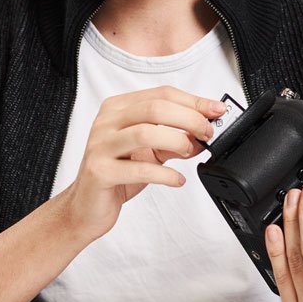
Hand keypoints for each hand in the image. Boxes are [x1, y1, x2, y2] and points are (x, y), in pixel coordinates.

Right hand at [61, 86, 226, 242]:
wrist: (85, 207)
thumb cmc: (116, 174)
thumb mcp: (148, 152)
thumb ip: (173, 140)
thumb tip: (203, 133)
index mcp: (117, 109)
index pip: (161, 94)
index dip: (193, 101)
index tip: (217, 111)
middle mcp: (106, 122)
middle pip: (155, 108)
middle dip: (189, 119)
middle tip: (207, 133)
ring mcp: (100, 146)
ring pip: (145, 132)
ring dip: (176, 141)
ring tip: (189, 152)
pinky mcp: (100, 172)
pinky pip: (139, 169)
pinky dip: (165, 175)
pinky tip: (177, 180)